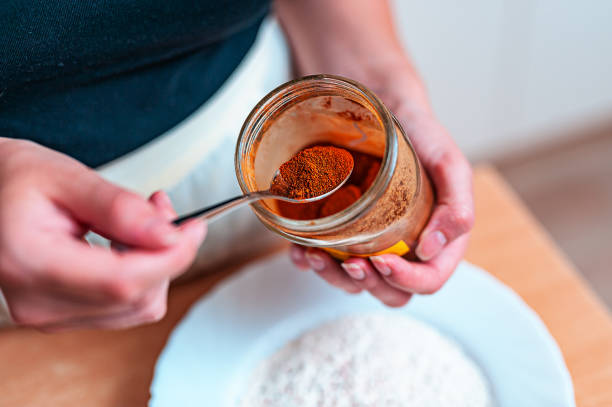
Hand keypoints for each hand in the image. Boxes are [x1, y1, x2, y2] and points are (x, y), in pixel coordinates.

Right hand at [0, 139, 205, 330]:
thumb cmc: (17, 180)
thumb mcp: (67, 177)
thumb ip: (120, 209)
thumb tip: (169, 235)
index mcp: (31, 263)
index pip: (122, 281)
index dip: (171, 257)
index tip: (194, 228)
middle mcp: (39, 301)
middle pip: (136, 296)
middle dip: (167, 253)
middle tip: (163, 207)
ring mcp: (50, 314)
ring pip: (138, 306)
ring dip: (157, 264)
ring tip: (145, 219)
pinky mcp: (64, 315)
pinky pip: (126, 308)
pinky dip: (143, 276)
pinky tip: (131, 244)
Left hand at [278, 0, 473, 304]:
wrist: (361, 91)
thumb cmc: (405, 120)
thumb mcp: (440, 151)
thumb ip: (456, 197)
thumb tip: (439, 246)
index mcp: (434, 227)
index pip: (430, 276)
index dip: (409, 281)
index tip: (382, 263)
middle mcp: (401, 234)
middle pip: (391, 288)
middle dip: (368, 283)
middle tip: (349, 262)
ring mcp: (368, 232)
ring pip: (355, 281)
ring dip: (334, 277)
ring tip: (316, 255)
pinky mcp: (338, 224)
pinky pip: (325, 259)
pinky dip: (310, 261)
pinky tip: (300, 249)